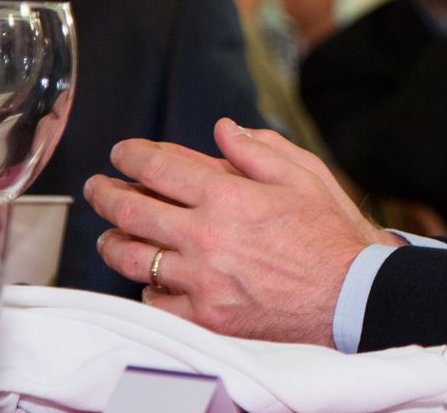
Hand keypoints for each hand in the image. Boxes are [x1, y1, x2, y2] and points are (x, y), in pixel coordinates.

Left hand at [85, 119, 402, 344]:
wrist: (348, 297)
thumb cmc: (330, 235)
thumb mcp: (304, 176)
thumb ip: (258, 150)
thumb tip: (223, 130)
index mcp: (229, 196)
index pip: (159, 167)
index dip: (132, 155)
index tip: (122, 153)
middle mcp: (206, 236)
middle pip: (131, 210)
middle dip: (105, 193)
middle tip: (98, 187)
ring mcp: (200, 280)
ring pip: (130, 257)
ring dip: (112, 240)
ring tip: (111, 234)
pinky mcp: (203, 316)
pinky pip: (153, 299)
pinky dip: (146, 285)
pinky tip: (150, 276)